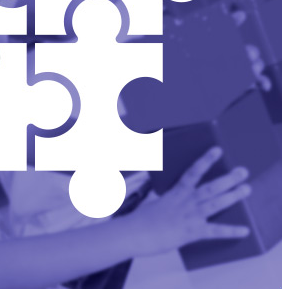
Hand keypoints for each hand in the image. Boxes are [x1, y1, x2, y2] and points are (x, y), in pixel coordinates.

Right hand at [128, 147, 250, 255]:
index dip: (206, 160)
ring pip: (215, 204)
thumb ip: (170, 195)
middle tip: (243, 171)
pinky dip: (231, 231)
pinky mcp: (193, 233)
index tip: (217, 150)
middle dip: (228, 179)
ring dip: (233, 196)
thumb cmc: (143, 217)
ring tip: (246, 189)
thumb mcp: (155, 200)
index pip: (193, 171)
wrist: (137, 233)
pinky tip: (245, 230)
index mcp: (176, 192)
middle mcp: (186, 202)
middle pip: (210, 187)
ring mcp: (191, 217)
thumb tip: (176, 188)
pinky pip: (215, 232)